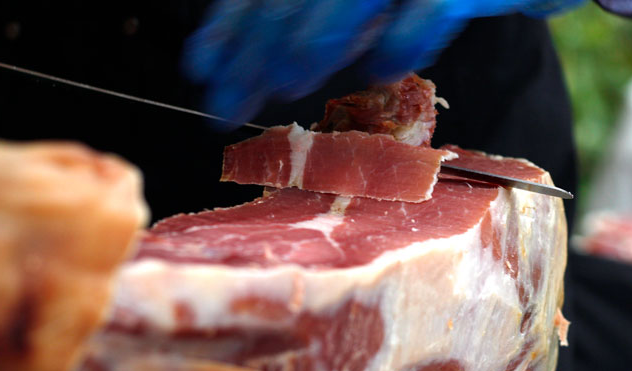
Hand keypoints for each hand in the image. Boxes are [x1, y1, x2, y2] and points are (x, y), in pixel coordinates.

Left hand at [183, 0, 584, 123]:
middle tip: (223, 100)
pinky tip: (380, 73)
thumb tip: (252, 59)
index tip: (203, 66)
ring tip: (282, 85)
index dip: (232, 24)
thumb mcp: (378, 5)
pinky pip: (429, 10)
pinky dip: (403, 42)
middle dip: (254, 48)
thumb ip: (329, 20)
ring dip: (311, 40)